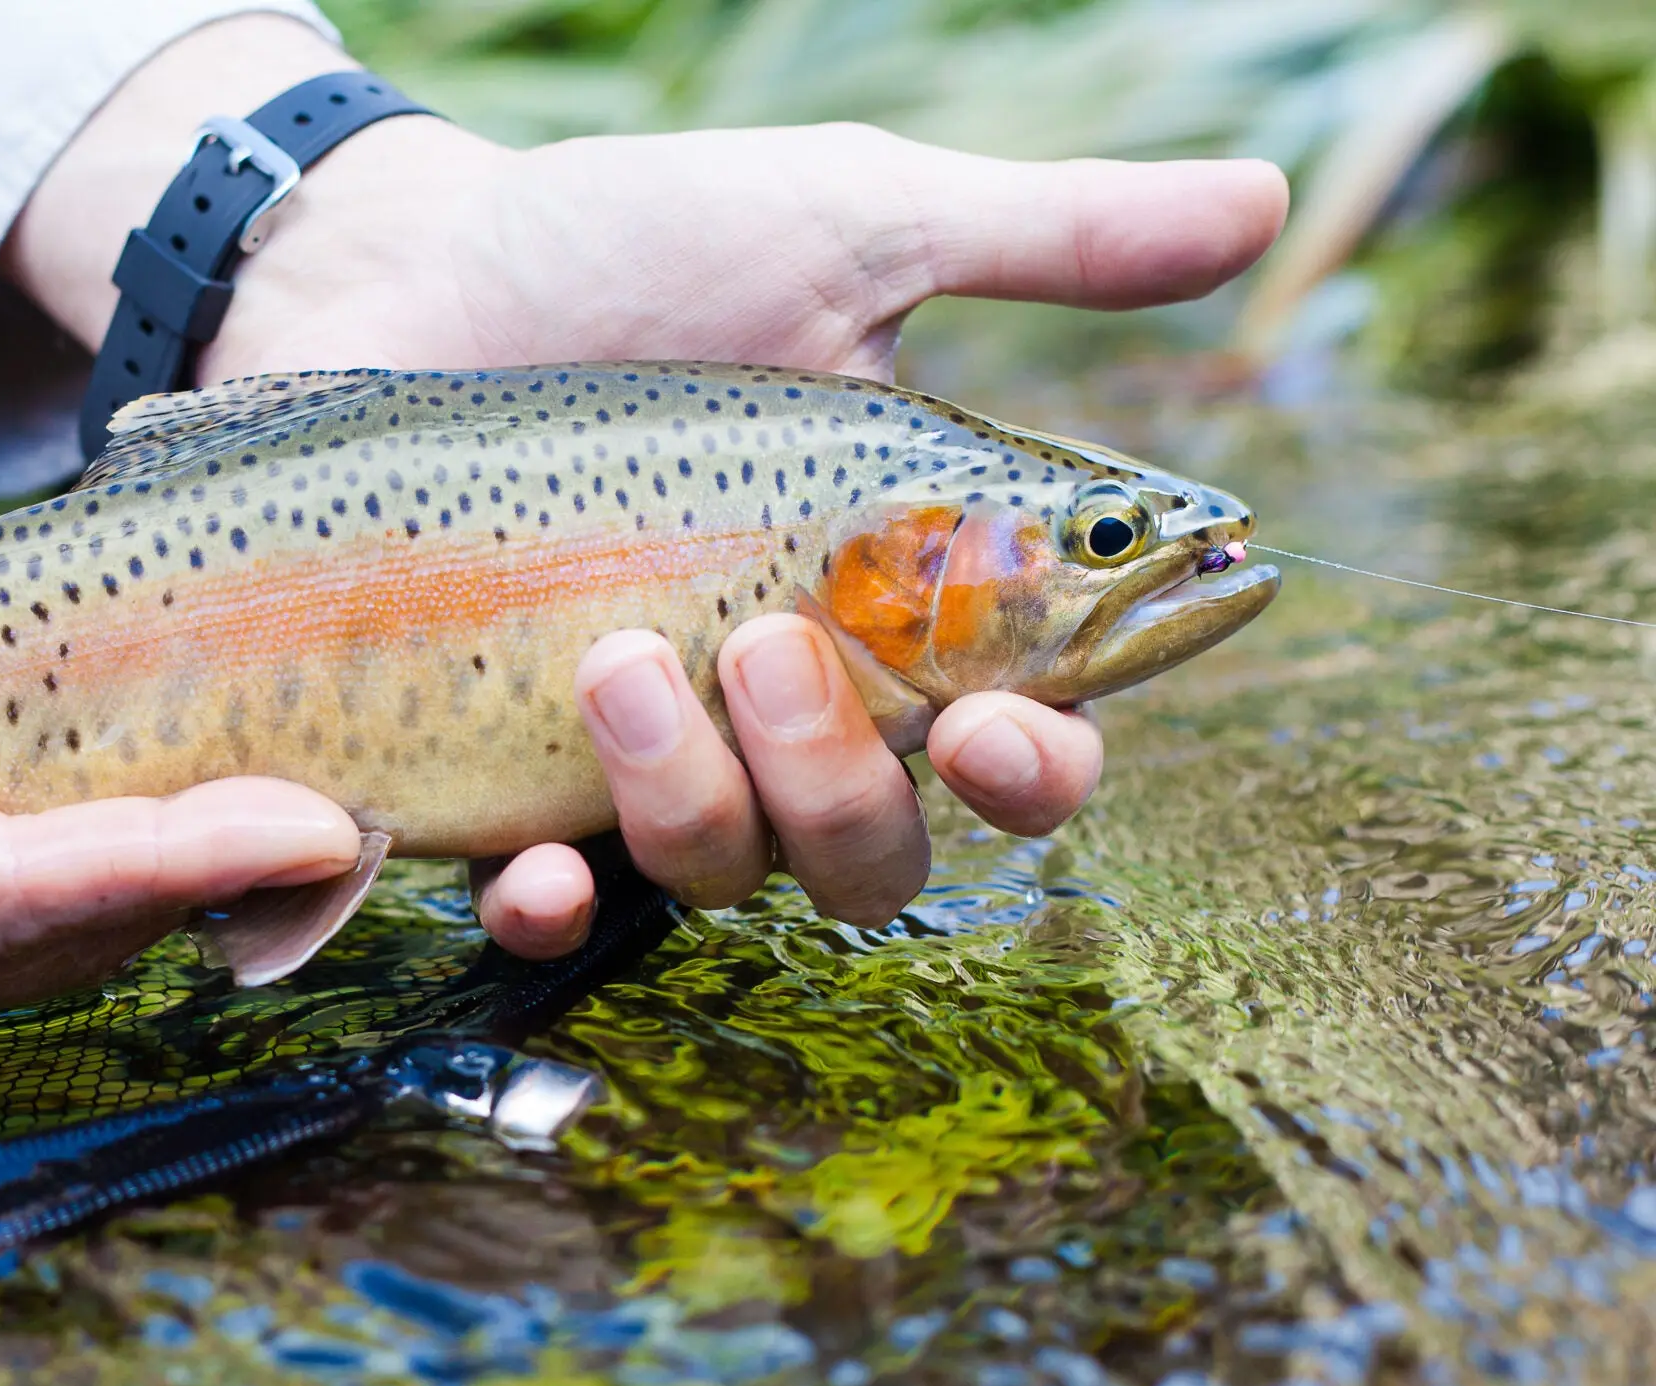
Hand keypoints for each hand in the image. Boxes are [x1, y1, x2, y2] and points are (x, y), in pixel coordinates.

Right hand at [0, 477, 365, 1030]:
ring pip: (56, 934)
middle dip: (211, 881)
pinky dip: (135, 859)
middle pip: (47, 933)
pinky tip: (223, 798)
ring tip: (340, 806)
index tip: (295, 816)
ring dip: (193, 881)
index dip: (143, 858)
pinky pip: (34, 904)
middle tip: (372, 815)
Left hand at [7, 16, 1287, 951]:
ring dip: (694, 803)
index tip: (1003, 728)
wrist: (397, 265)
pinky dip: (548, 905)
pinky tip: (526, 864)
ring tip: (610, 657)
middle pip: (878, 851)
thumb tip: (1270, 199)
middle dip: (847, 785)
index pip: (1018, 738)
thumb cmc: (625, 243)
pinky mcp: (499, 771)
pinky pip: (550, 903)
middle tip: (772, 645)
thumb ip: (1046, 240)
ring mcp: (638, 752)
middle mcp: (779, 705)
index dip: (1038, 771)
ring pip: (725, 877)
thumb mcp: (843, 224)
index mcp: (892, 599)